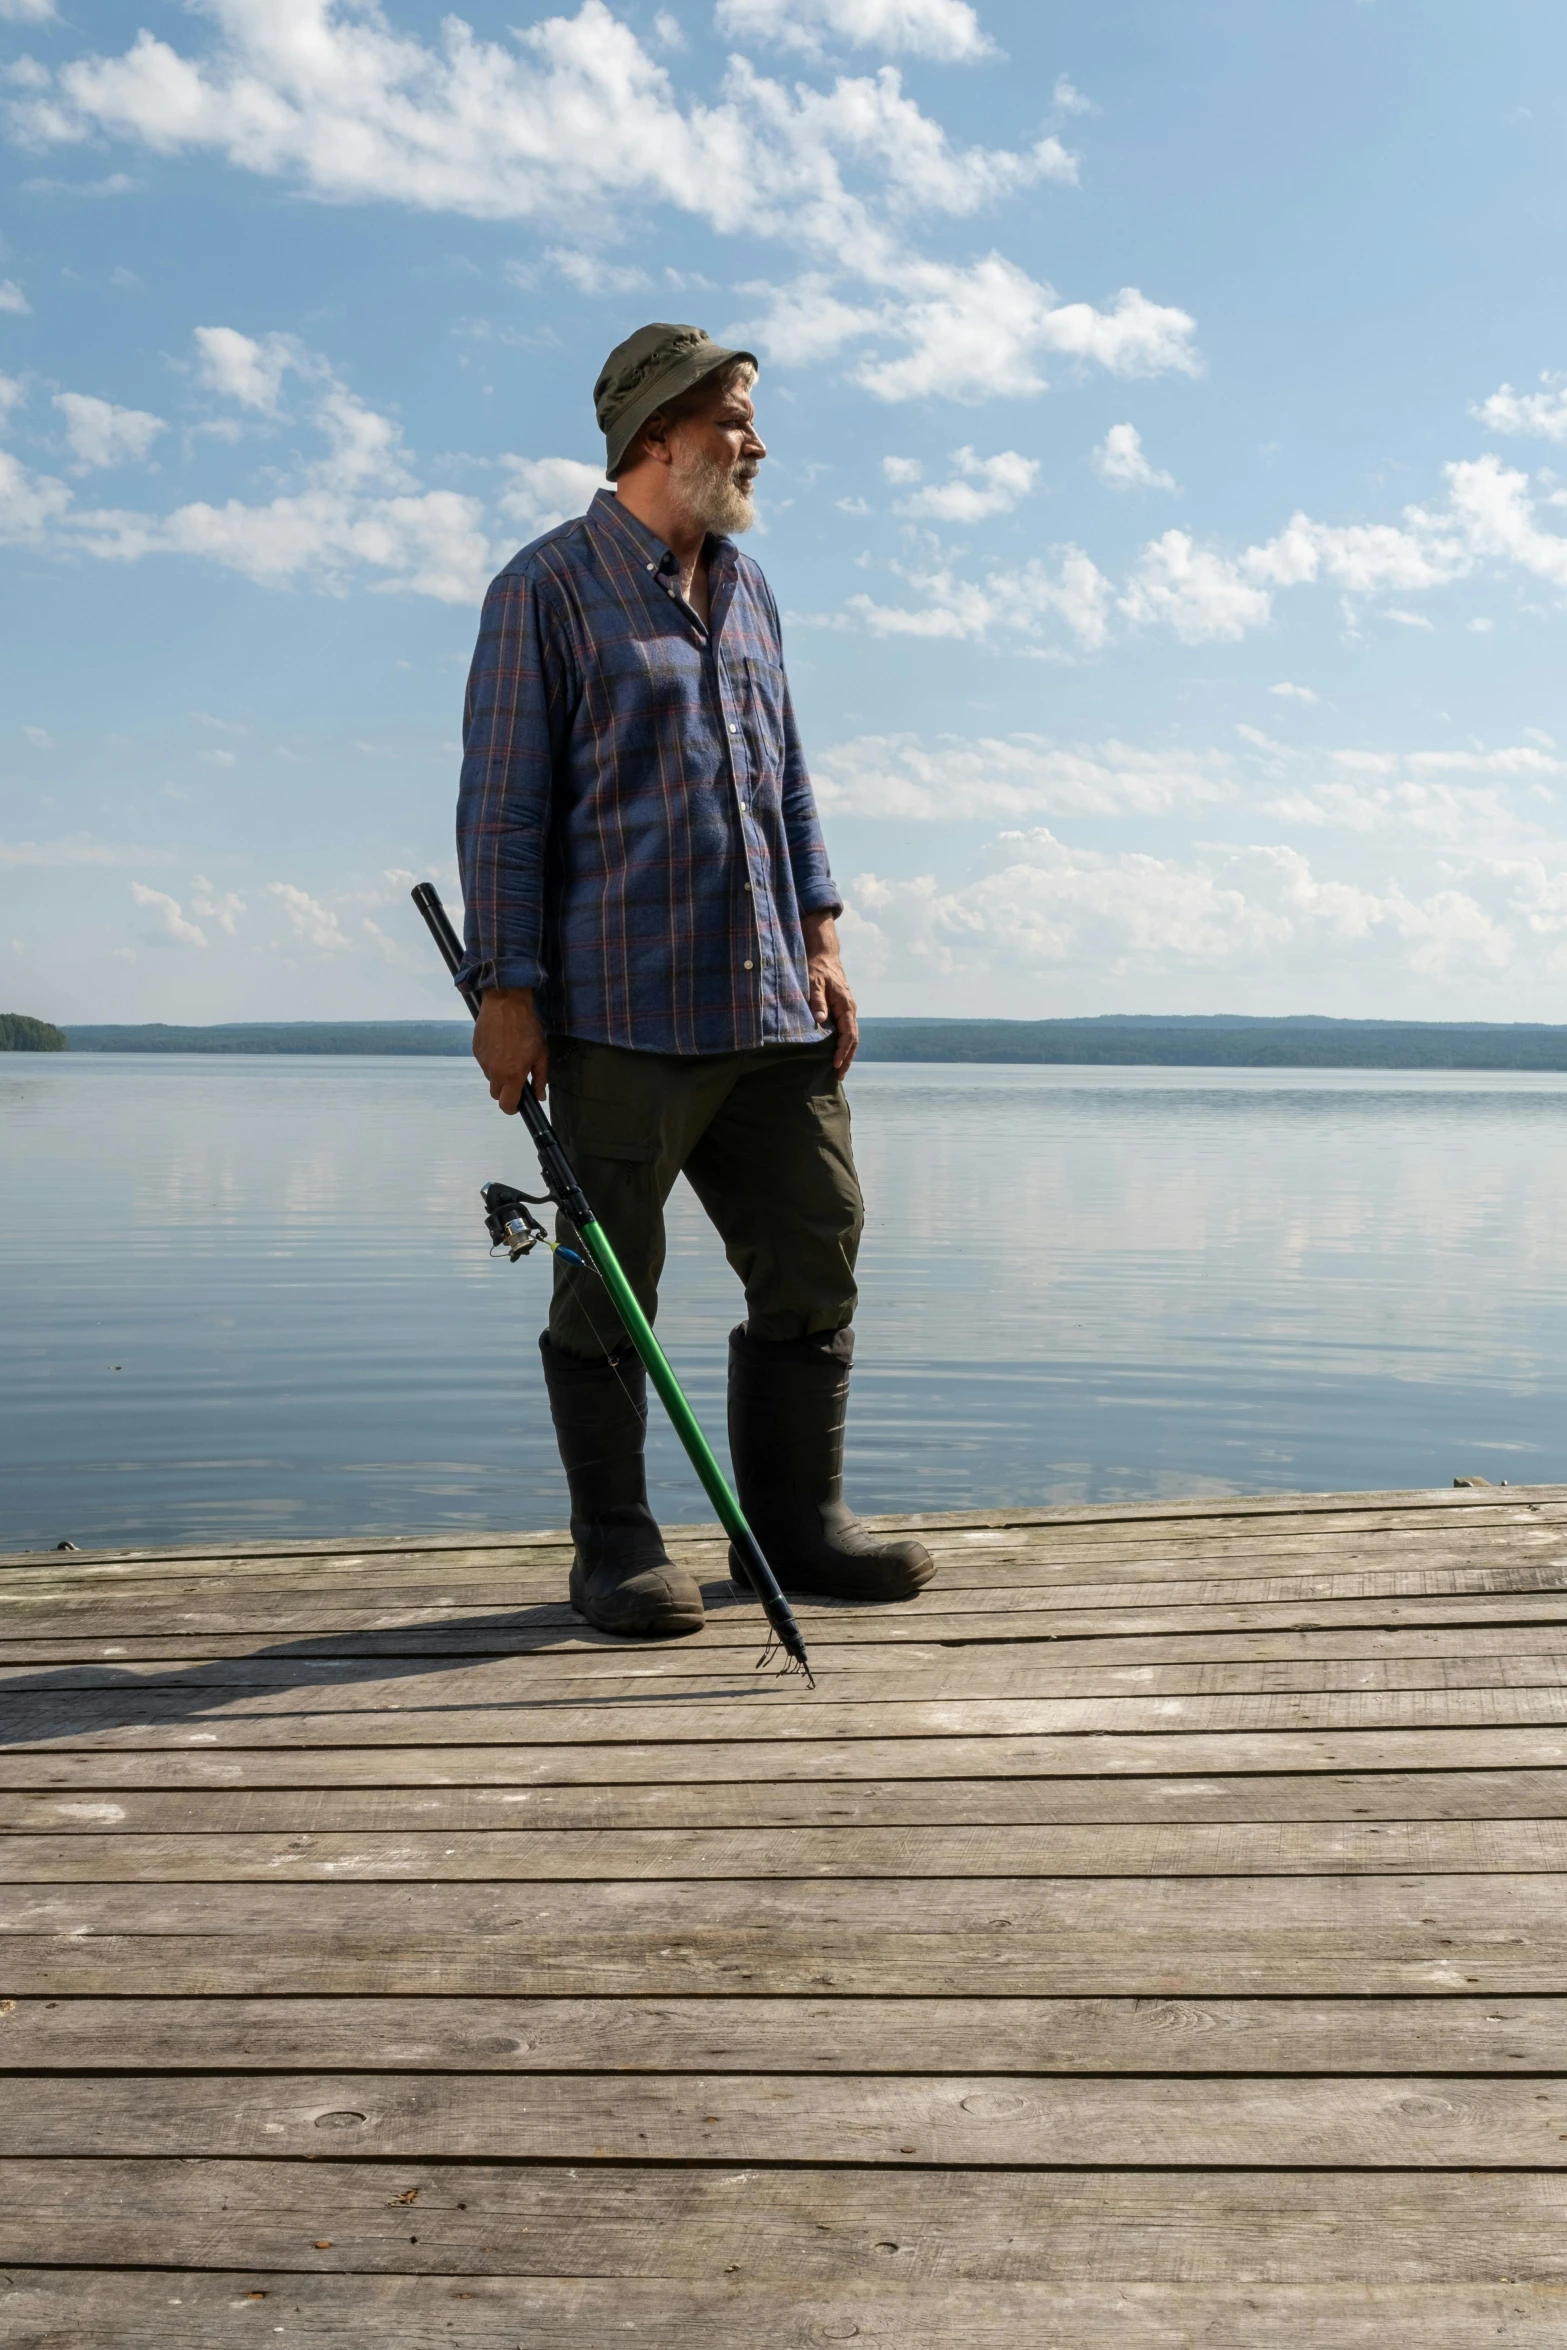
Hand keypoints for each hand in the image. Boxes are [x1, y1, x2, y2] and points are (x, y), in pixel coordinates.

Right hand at [473, 985, 548, 1112]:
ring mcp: (483, 1061)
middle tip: (516, 1076)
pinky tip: (501, 1045)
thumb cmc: (527, 1027)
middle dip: (505, 1090)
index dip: (512, 1108)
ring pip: (490, 1077)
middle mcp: (494, 1072)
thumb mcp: (541, 1053)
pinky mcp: (476, 1050)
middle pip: (496, 1094)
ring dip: (498, 1073)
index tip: (518, 1104)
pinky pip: (484, 1063)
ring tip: (509, 1054)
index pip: (506, 1104)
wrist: (506, 1002)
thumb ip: (540, 1078)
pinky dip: (492, 1060)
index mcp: (513, 1075)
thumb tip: (539, 1097)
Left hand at [802, 910, 858, 1074]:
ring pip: (850, 1037)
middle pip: (853, 1040)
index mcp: (846, 1006)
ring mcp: (846, 1011)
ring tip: (839, 1071)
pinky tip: (835, 1054)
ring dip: (846, 1054)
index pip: (849, 1033)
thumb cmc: (817, 968)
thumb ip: (817, 1001)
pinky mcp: (841, 1011)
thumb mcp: (814, 983)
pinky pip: (844, 1031)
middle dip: (847, 1058)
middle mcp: (849, 1010)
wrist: (824, 955)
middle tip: (839, 1076)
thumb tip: (820, 1020)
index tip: (836, 1064)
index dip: (843, 1050)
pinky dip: (842, 1045)